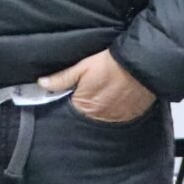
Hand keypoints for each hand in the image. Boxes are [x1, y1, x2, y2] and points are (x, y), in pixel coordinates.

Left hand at [40, 50, 156, 123]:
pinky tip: (116, 101)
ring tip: (103, 98)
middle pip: (86, 119)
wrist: (141, 63)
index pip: (69, 113)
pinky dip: (116, 112)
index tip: (69, 98)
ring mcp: (117, 119)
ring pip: (103, 120)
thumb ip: (62, 78)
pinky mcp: (131, 117)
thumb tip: (42, 84)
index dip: (68, 105)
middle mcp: (100, 118)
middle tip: (89, 96)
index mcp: (84, 107)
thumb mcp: (83, 67)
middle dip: (84, 110)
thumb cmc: (111, 63)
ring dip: (101, 112)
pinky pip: (119, 119)